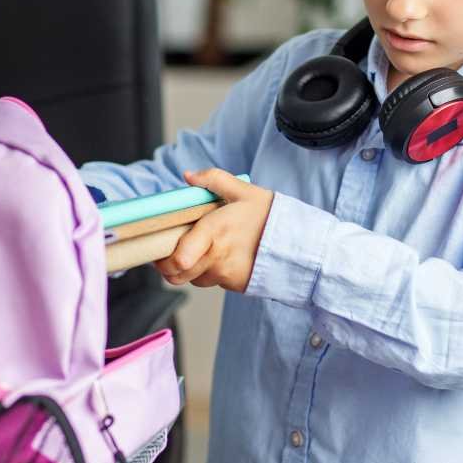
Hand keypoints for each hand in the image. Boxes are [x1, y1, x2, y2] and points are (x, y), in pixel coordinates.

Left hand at [154, 168, 273, 292]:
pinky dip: (210, 272)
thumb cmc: (271, 215)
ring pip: (192, 279)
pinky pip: (212, 281)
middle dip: (170, 265)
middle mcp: (217, 258)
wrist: (300, 242)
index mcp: (213, 233)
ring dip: (191, 268)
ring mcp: (226, 275)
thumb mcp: (244, 191)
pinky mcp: (235, 285)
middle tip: (174, 249)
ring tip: (203, 249)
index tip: (161, 246)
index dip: (162, 258)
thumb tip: (188, 176)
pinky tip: (222, 256)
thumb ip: (213, 180)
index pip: (176, 260)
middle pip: (176, 275)